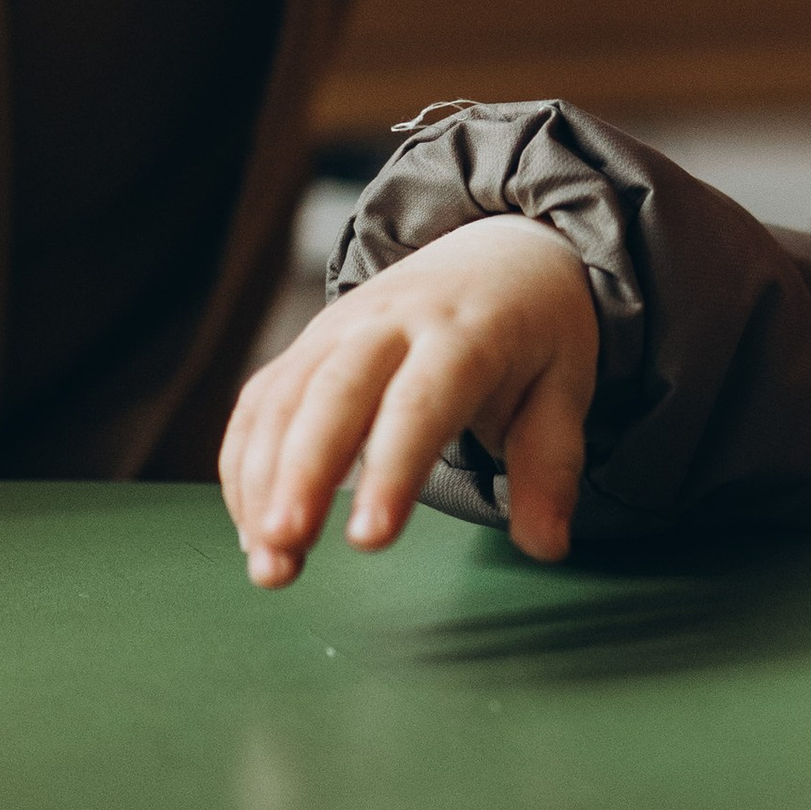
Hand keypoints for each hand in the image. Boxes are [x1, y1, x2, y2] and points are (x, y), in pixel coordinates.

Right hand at [220, 218, 600, 590]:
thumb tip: (548, 546)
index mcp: (465, 332)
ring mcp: (338, 328)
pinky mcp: (305, 344)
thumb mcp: (565, 386)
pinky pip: (260, 403)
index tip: (369, 539)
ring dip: (262, 481)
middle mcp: (390, 323)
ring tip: (267, 560)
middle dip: (301, 474)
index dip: (391, 470)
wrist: (496, 249)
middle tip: (284, 546)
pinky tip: (253, 529)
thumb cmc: (533, 334)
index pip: (421, 402)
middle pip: (333, 395)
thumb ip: (550, 466)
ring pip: (283, 399)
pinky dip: (245, 464)